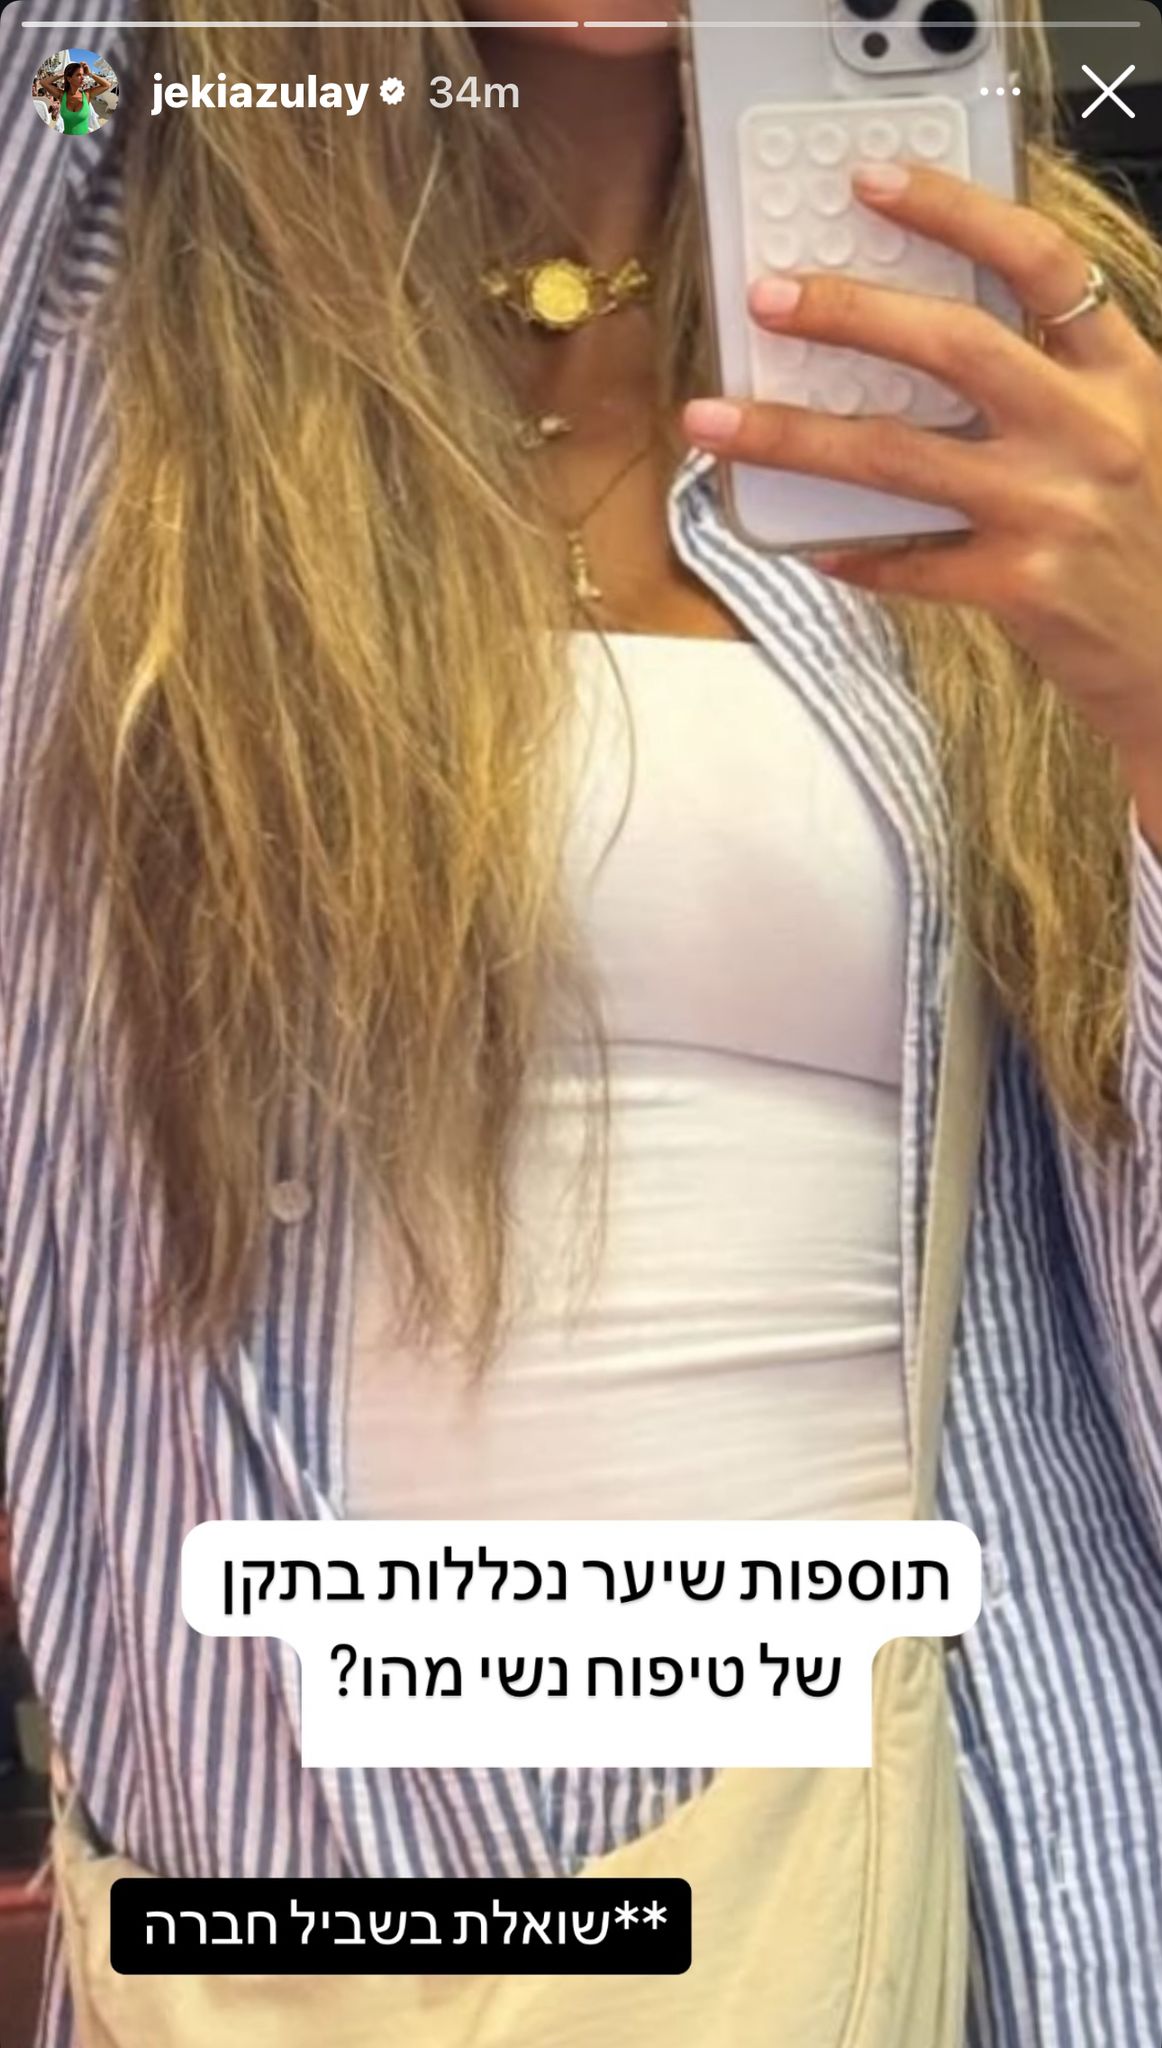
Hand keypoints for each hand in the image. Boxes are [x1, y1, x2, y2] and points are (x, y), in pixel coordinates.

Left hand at [681, 161, 1161, 772]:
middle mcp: (1089, 429)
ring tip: (716, 421)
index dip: (955, 211)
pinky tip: (808, 542)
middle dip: (849, 312)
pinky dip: (854, 552)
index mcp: (1123, 373)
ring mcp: (1053, 509)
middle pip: (953, 345)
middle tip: (769, 296)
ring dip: (793, 434)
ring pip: (898, 455)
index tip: (873, 183)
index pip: (1040, 263)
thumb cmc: (1148, 533)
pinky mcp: (1021, 587)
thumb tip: (924, 338)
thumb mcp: (1132, 431)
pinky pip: (910, 562)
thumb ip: (1056, 382)